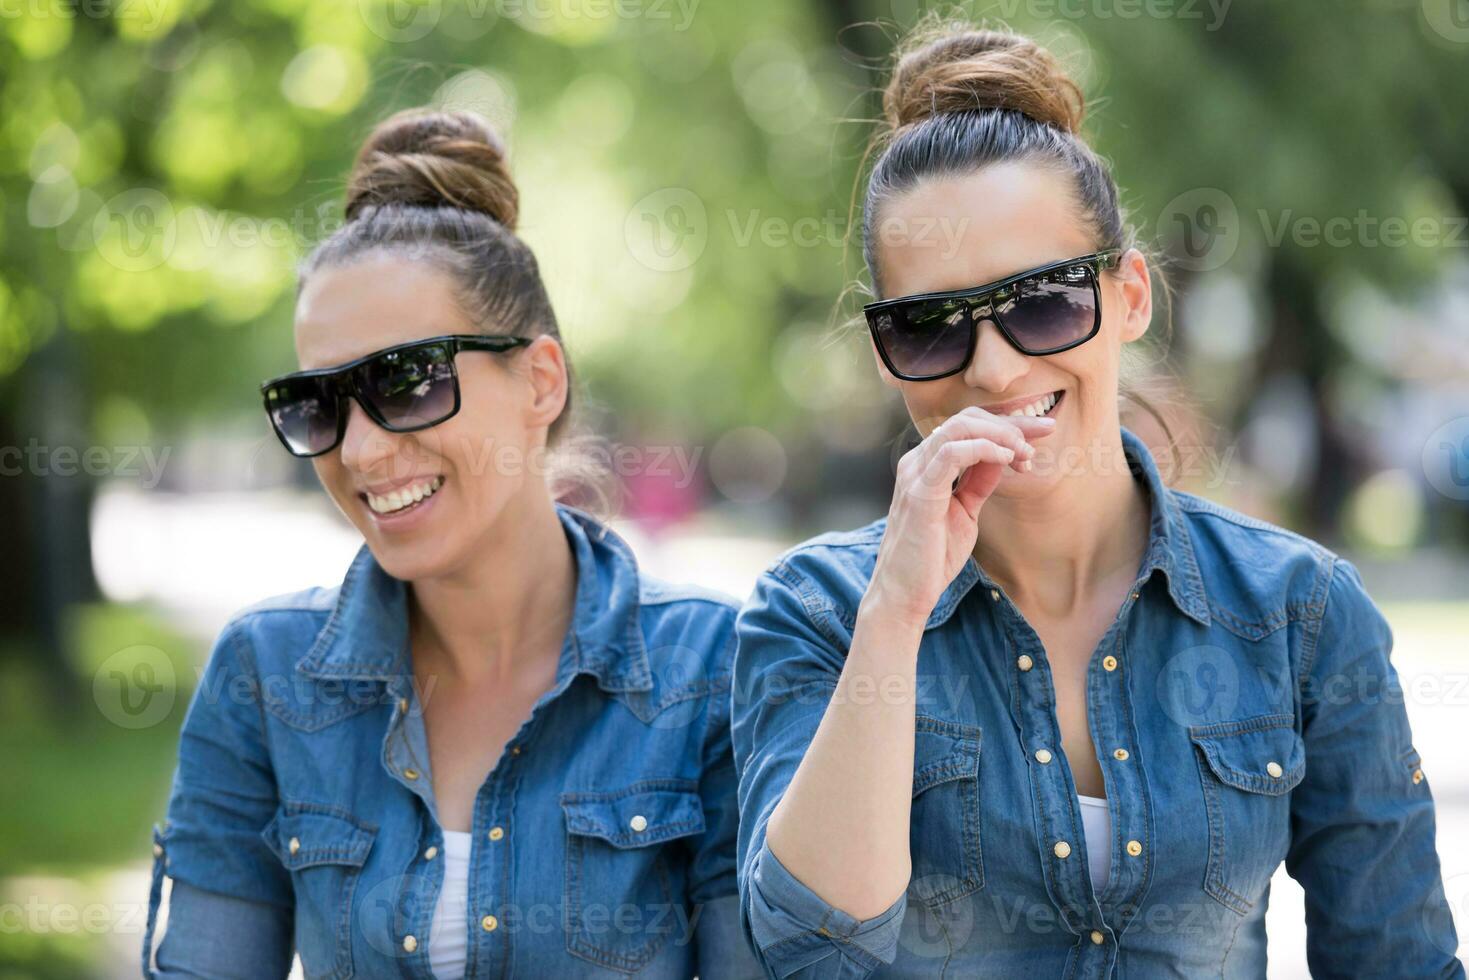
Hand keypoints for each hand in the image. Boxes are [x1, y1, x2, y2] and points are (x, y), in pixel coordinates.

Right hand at [865, 407, 1058, 624]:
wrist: (904, 593)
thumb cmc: (931, 557)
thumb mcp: (965, 512)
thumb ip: (979, 482)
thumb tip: (1003, 457)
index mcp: (927, 465)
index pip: (968, 427)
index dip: (1008, 424)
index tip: (1043, 431)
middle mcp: (917, 462)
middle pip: (967, 419)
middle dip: (1010, 423)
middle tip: (1043, 435)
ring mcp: (916, 474)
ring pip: (959, 428)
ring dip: (1001, 435)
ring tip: (1024, 453)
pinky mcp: (919, 492)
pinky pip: (951, 453)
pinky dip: (984, 449)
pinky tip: (1006, 459)